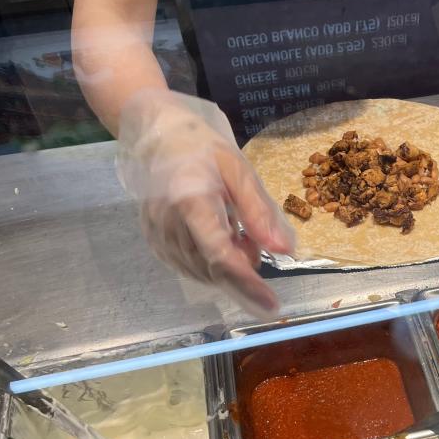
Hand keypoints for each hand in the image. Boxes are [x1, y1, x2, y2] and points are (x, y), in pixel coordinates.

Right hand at [116, 90, 294, 317]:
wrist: (156, 133)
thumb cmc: (202, 147)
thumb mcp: (239, 171)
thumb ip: (260, 213)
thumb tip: (285, 251)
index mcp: (191, 201)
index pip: (220, 256)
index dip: (247, 284)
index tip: (271, 305)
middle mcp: (168, 223)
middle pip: (211, 270)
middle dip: (243, 271)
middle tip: (256, 245)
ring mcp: (156, 234)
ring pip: (201, 273)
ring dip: (228, 265)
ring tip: (236, 231)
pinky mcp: (153, 240)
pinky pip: (188, 266)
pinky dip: (211, 263)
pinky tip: (219, 237)